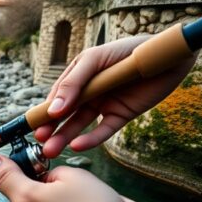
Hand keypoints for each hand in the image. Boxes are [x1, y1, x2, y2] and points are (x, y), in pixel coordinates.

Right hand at [35, 35, 196, 157]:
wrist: (168, 55)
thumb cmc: (128, 50)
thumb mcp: (94, 60)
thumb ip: (73, 83)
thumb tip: (53, 109)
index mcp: (78, 76)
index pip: (55, 97)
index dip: (44, 112)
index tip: (34, 127)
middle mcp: (88, 92)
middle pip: (65, 114)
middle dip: (51, 130)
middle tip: (41, 143)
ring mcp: (104, 104)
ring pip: (80, 125)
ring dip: (65, 138)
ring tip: (51, 151)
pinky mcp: (121, 115)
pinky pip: (103, 130)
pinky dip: (90, 139)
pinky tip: (77, 146)